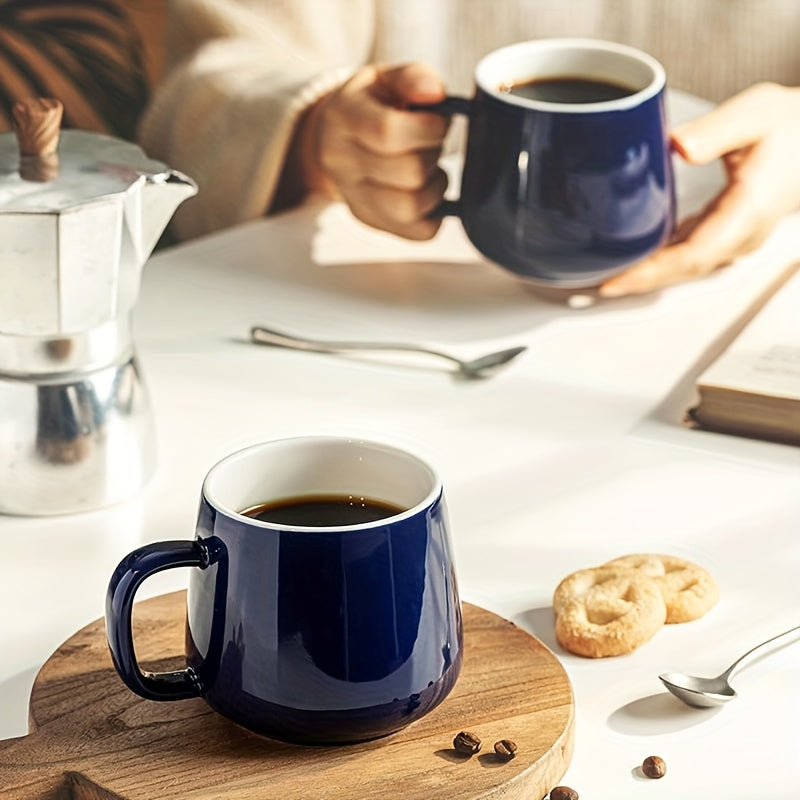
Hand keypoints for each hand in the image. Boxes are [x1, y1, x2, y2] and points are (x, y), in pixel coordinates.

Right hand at [297, 62, 449, 239]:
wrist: (337, 137)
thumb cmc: (371, 105)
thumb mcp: (387, 78)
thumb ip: (414, 77)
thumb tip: (434, 93)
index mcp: (342, 119)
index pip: (388, 133)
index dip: (428, 129)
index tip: (439, 122)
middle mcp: (340, 164)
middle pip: (408, 172)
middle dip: (433, 154)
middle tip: (431, 142)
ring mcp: (354, 199)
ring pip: (411, 207)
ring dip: (435, 186)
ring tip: (431, 167)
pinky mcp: (371, 222)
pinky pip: (418, 231)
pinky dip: (435, 211)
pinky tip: (427, 190)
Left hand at [599, 82, 799, 296]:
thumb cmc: (793, 126)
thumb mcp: (757, 114)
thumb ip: (719, 130)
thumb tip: (679, 144)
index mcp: (749, 210)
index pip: (695, 255)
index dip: (652, 273)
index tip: (616, 280)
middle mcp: (742, 234)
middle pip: (683, 270)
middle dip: (638, 281)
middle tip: (593, 285)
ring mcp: (735, 239)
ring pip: (685, 268)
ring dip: (645, 276)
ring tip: (604, 278)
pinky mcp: (725, 234)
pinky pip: (689, 257)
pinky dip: (658, 263)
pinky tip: (632, 262)